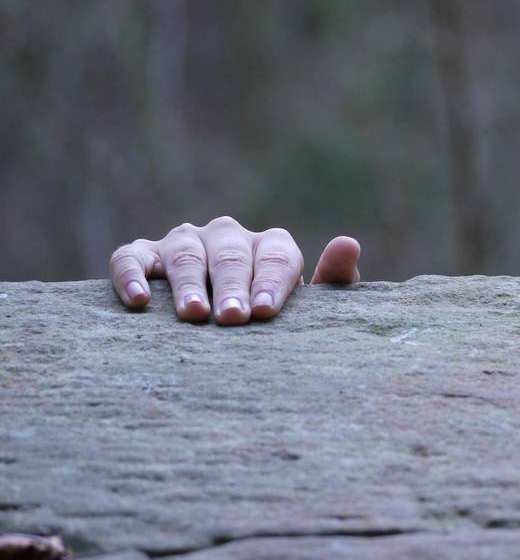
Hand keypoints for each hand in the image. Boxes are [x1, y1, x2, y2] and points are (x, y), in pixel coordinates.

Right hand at [109, 216, 361, 324]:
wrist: (230, 324)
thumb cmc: (275, 316)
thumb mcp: (312, 305)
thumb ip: (333, 279)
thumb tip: (348, 243)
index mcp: (270, 244)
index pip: (275, 254)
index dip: (270, 280)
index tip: (266, 310)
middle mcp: (227, 235)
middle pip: (230, 255)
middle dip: (232, 286)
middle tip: (233, 318)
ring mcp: (185, 242)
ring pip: (185, 253)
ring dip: (189, 283)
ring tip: (192, 314)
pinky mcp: (145, 255)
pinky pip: (131, 257)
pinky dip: (131, 274)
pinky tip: (138, 301)